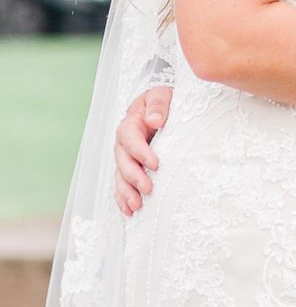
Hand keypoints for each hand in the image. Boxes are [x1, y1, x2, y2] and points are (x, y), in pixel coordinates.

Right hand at [114, 86, 171, 215]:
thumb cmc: (163, 100)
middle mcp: (123, 143)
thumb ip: (158, 105)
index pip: (131, 139)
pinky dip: (123, 198)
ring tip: (137, 206)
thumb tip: (155, 120)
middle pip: (123, 162)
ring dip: (127, 193)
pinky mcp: (129, 167)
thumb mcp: (162, 95)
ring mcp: (124, 157)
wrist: (160, 106)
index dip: (141, 153)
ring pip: (120, 177)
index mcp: (131, 124)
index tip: (156, 164)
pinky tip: (129, 211)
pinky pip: (122, 184)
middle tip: (148, 189)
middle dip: (134, 177)